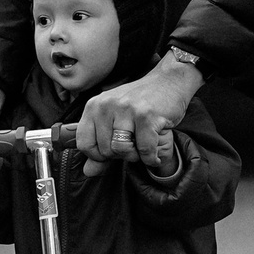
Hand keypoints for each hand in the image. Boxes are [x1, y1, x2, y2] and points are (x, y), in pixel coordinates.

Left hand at [77, 55, 201, 176]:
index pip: (83, 143)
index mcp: (94, 106)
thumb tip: (88, 172)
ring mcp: (126, 109)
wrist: (169, 81)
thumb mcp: (114, 122)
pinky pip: (144, 149)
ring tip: (143, 147)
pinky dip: (151, 157)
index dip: (97, 155)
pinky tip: (154, 152)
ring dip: (136, 156)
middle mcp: (106, 105)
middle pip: (104, 150)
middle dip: (121, 155)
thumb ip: (100, 148)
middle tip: (134, 145)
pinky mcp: (146, 115)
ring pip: (122, 149)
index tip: (112, 152)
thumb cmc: (141, 104)